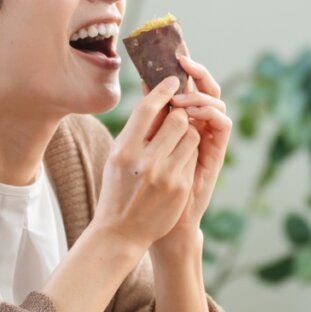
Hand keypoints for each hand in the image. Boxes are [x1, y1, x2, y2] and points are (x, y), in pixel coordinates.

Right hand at [91, 75, 199, 252]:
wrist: (121, 232)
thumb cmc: (117, 188)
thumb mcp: (117, 156)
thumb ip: (136, 129)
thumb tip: (153, 95)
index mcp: (124, 149)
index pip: (149, 108)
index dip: (164, 89)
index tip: (173, 79)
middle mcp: (144, 161)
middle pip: (177, 119)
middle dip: (181, 114)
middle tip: (178, 115)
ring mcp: (165, 175)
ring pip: (191, 135)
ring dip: (187, 134)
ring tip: (174, 144)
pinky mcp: (180, 186)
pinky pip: (194, 156)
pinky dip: (188, 153)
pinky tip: (176, 164)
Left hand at [150, 55, 232, 262]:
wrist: (154, 220)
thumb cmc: (144, 183)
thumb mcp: (142, 142)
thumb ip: (149, 114)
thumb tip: (143, 81)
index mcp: (180, 118)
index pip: (186, 84)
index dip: (182, 67)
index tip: (169, 51)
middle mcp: (197, 124)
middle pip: (205, 88)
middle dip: (196, 70)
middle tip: (182, 60)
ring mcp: (208, 137)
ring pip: (217, 102)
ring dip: (200, 94)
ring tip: (181, 98)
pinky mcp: (216, 152)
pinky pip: (224, 124)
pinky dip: (211, 113)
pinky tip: (194, 113)